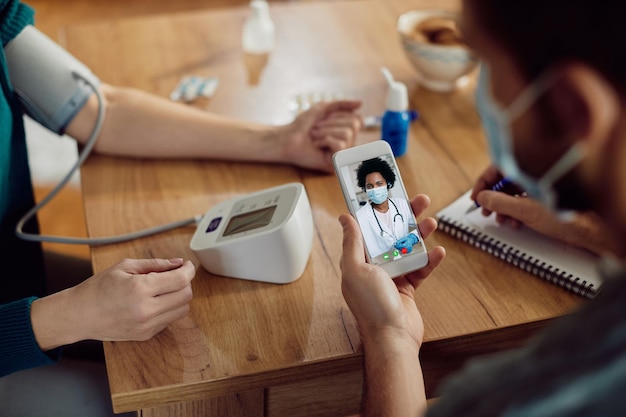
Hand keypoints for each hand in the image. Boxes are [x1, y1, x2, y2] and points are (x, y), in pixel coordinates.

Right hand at [31, 258, 195, 349]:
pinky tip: (155, 301)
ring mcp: (147, 325)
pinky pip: (170, 320)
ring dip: (179, 297)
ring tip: (165, 289)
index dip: (189, 270)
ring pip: (182, 310)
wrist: (79, 315)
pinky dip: (169, 309)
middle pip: (186, 295)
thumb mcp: (125, 267)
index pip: (180, 280)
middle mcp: (146, 309)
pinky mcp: (146, 335)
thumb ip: (155, 264)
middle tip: (176, 276)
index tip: (187, 265)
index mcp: (140, 288)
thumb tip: (178, 263)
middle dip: (185, 283)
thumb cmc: (99, 288)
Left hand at [279, 100, 361, 171]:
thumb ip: (342, 105)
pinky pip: (340, 145)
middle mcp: (347, 143)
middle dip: (331, 123)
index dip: (340, 116)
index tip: (325, 119)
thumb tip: (361, 103)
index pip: (358, 119)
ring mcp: (341, 154)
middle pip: (354, 125)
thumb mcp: (323, 108)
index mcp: (346, 131)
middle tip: (317, 129)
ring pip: (347, 134)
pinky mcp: (334, 163)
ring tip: (315, 137)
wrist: (288, 137)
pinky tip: (317, 145)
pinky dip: (326, 140)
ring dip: (326, 131)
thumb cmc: (303, 125)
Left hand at [339, 194, 445, 345]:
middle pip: (392, 234)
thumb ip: (352, 242)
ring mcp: (392, 276)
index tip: (388, 193)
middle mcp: (374, 266)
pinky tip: (439, 251)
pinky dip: (431, 260)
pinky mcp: (408, 287)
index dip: (378, 210)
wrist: (393, 338)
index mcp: (358, 260)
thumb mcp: (356, 269)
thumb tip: (345, 218)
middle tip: (420, 200)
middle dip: (406, 217)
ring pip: (409, 248)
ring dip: (421, 235)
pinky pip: (421, 268)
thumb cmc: (372, 306)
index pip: (368, 228)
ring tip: (432, 222)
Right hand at [471, 165, 616, 255]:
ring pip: (513, 192)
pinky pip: (523, 199)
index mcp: (530, 169)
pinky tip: (516, 222)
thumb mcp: (524, 210)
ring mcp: (540, 185)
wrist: (589, 229)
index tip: (476, 197)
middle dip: (493, 198)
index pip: (497, 169)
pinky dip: (516, 210)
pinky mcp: (544, 196)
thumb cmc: (566, 216)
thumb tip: (483, 196)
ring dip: (504, 207)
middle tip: (486, 210)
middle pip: (504, 181)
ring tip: (502, 219)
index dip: (483, 184)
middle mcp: (534, 174)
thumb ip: (499, 201)